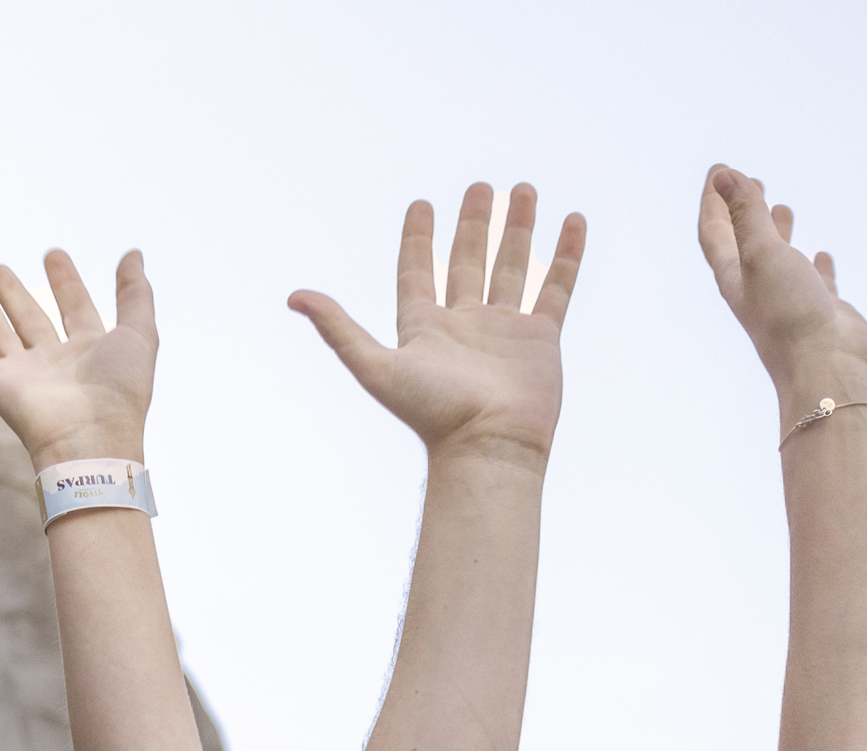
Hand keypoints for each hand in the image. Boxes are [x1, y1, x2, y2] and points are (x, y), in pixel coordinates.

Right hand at [0, 249, 154, 472]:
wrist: (89, 439)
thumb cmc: (119, 392)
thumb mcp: (140, 333)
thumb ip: (136, 294)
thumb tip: (133, 254)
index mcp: (89, 353)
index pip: (75, 308)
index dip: (65, 281)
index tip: (53, 254)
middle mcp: (53, 364)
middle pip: (29, 318)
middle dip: (13, 292)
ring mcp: (21, 375)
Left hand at [290, 184, 581, 464]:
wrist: (488, 448)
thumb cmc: (431, 414)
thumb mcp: (374, 366)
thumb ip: (337, 330)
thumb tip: (294, 297)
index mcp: (424, 328)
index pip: (418, 272)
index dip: (417, 239)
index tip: (421, 204)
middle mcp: (464, 325)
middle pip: (467, 261)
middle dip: (473, 223)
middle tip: (478, 187)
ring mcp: (504, 331)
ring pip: (512, 266)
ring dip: (517, 229)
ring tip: (522, 190)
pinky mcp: (540, 339)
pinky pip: (556, 287)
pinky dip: (566, 255)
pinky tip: (572, 221)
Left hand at [696, 164, 866, 416]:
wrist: (827, 371)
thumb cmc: (790, 315)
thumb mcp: (763, 253)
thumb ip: (747, 214)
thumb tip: (725, 176)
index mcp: (735, 277)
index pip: (715, 231)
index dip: (714, 200)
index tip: (719, 170)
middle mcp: (758, 289)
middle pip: (744, 242)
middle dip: (741, 210)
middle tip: (746, 182)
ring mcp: (790, 300)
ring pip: (780, 259)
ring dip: (778, 232)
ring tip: (782, 209)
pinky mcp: (822, 311)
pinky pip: (816, 280)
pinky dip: (816, 264)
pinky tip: (821, 255)